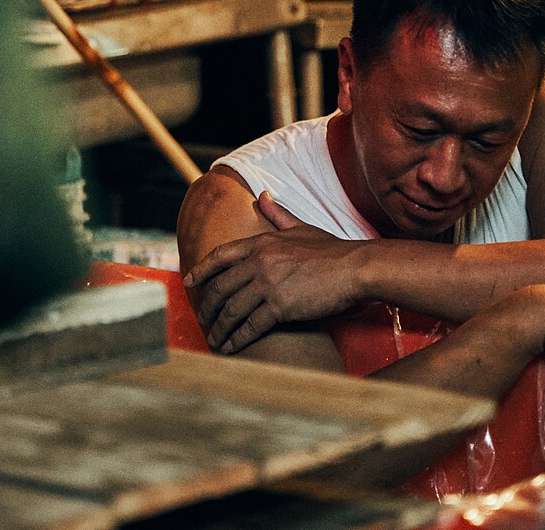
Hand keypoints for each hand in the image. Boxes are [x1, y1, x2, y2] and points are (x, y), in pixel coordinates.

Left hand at [184, 192, 365, 352]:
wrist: (355, 269)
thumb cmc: (331, 250)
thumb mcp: (300, 228)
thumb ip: (278, 214)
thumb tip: (262, 196)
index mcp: (261, 242)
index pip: (220, 255)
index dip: (201, 270)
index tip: (188, 281)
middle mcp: (259, 262)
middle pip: (220, 287)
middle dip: (207, 307)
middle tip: (202, 319)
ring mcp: (268, 285)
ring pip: (231, 310)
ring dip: (219, 328)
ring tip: (213, 339)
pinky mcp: (280, 307)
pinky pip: (250, 326)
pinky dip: (236, 339)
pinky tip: (230, 348)